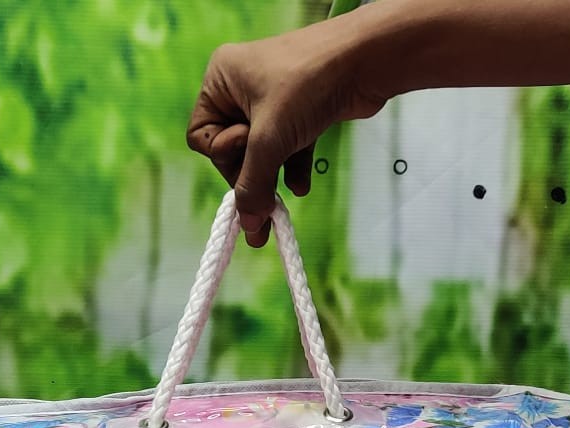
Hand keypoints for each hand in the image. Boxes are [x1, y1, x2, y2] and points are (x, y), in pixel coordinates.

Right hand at [187, 23, 388, 245]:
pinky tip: (301, 186)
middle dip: (251, 172)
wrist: (366, 60)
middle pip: (232, 150)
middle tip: (264, 194)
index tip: (248, 154)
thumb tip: (247, 226)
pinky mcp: (299, 112)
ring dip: (271, 177)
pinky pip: (286, 149)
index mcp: (221, 79)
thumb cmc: (309, 82)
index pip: (203, 136)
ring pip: (261, 153)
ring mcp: (272, 100)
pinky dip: (291, 167)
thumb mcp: (270, 138)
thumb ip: (253, 185)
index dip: (223, 155)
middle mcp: (242, 87)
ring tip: (278, 210)